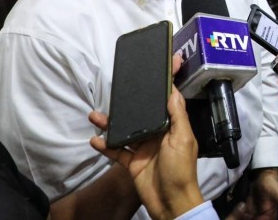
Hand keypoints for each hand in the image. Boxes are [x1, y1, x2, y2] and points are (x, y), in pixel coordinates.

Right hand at [89, 85, 202, 219]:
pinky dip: (105, 145)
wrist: (170, 201)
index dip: (159, 91)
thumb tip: (173, 92)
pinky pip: (117, 151)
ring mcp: (143, 149)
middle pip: (140, 117)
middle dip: (126, 108)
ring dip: (110, 124)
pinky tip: (95, 139)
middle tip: (112, 95)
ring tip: (94, 116)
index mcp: (172, 128)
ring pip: (125, 132)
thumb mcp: (182, 139)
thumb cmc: (180, 169)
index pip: (165, 105)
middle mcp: (158, 135)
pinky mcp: (132, 162)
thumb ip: (177, 116)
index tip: (149, 75)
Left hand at [227, 168, 277, 219]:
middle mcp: (262, 218)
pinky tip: (242, 205)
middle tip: (246, 210)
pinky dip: (239, 213)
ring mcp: (254, 215)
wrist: (262, 176)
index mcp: (270, 218)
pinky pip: (241, 217)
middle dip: (247, 218)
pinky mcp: (247, 211)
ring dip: (242, 216)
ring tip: (243, 205)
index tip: (254, 215)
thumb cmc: (272, 185)